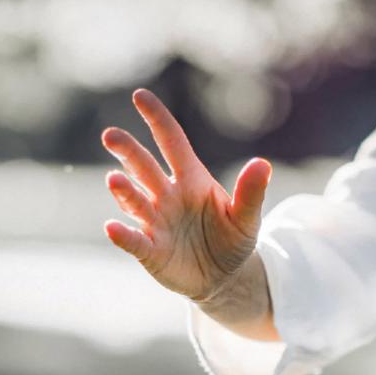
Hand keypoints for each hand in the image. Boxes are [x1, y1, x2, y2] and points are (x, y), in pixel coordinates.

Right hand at [101, 88, 271, 301]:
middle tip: (111, 136)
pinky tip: (113, 228)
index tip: (140, 96)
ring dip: (123, 191)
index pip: (172, 142)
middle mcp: (167, 195)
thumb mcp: (246, 218)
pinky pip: (134, 241)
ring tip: (114, 180)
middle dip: (128, 151)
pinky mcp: (151, 251)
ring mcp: (156, 222)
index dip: (157, 120)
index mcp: (191, 179)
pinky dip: (123, 235)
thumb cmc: (233, 239)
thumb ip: (251, 192)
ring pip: (135, 201)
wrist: (225, 278)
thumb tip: (263, 164)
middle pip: (144, 167)